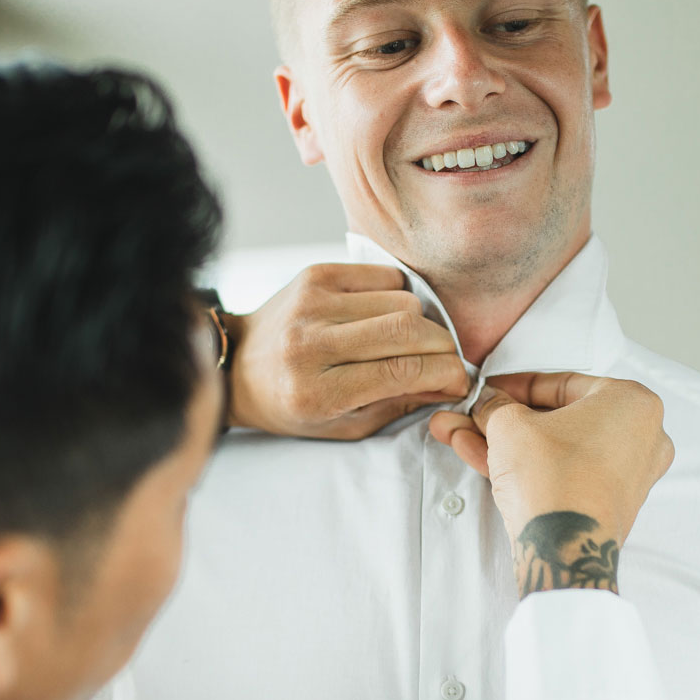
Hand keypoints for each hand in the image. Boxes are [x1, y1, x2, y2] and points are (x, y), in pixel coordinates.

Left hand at [226, 264, 471, 438]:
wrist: (239, 366)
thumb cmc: (294, 403)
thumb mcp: (346, 424)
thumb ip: (400, 405)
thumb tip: (451, 383)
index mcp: (316, 392)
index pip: (401, 372)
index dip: (444, 374)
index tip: (459, 380)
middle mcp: (310, 344)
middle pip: (407, 331)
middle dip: (443, 347)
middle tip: (447, 359)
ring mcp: (311, 303)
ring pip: (401, 300)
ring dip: (421, 322)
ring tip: (413, 340)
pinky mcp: (316, 275)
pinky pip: (383, 276)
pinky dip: (398, 296)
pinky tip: (387, 315)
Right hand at [429, 373, 673, 594]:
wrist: (563, 545)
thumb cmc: (553, 475)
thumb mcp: (510, 424)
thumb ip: (497, 405)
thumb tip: (487, 402)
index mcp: (631, 402)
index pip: (563, 383)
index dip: (516, 385)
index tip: (491, 390)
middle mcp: (640, 437)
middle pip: (557, 420)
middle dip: (505, 420)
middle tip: (474, 415)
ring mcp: (627, 475)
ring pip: (554, 449)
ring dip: (505, 444)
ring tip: (460, 436)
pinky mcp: (608, 506)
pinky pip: (563, 474)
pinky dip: (526, 467)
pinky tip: (480, 457)